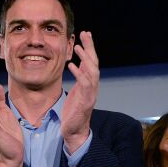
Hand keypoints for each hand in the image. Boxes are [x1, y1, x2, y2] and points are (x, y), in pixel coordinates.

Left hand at [61, 31, 98, 152]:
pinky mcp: (85, 102)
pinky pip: (84, 85)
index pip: (92, 61)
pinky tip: (72, 66)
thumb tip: (75, 65)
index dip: (89, 47)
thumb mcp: (75, 92)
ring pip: (92, 72)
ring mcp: (90, 94)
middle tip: (85, 34)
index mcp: (89, 83)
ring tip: (78, 47)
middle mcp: (93, 87)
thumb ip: (78, 79)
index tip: (85, 34)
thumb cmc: (73, 113)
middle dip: (90, 47)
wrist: (74, 132)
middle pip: (94, 63)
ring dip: (86, 59)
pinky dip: (79, 74)